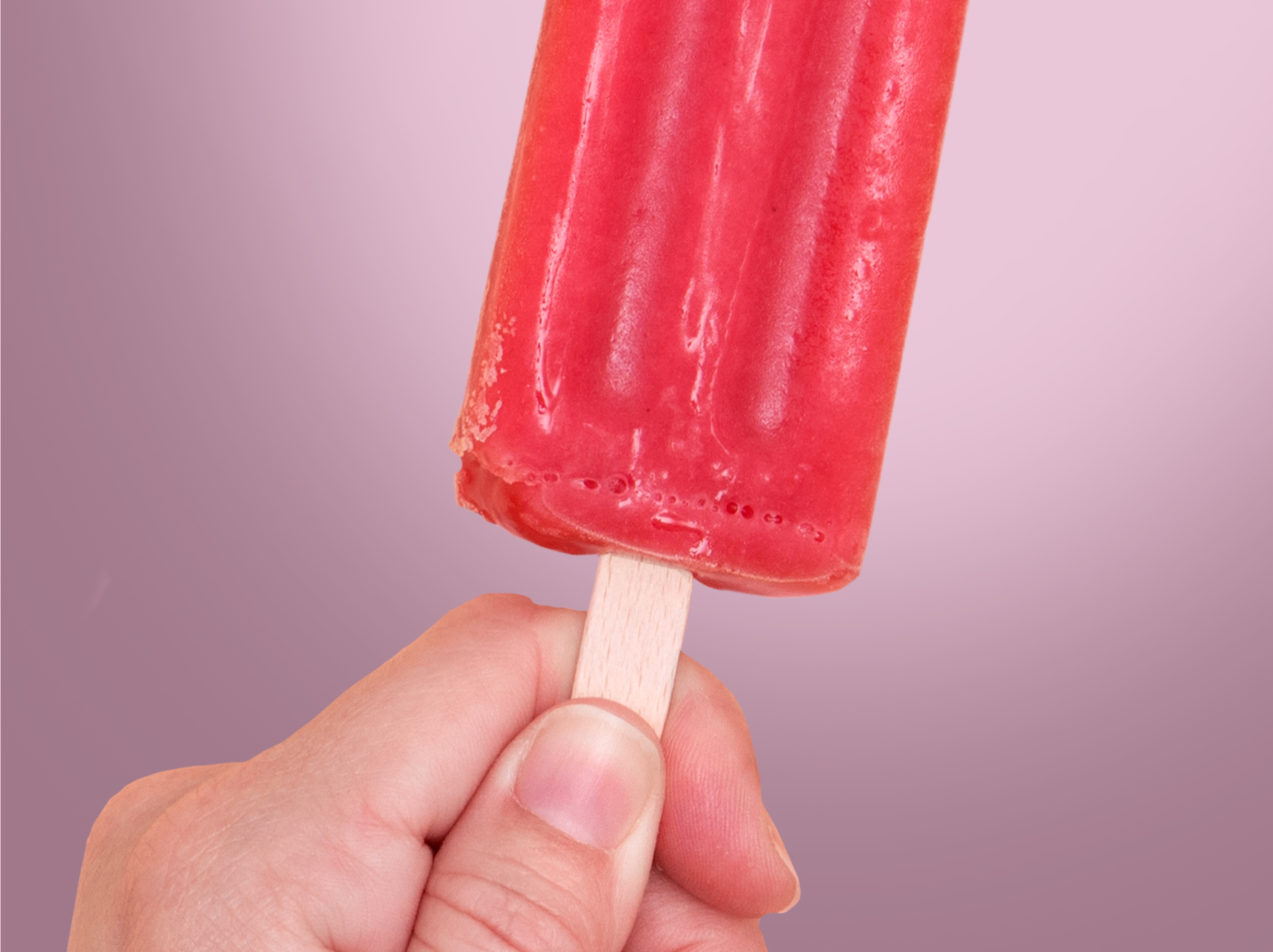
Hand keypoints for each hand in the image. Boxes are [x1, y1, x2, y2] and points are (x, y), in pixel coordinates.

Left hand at [68, 593, 798, 950]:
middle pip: (509, 748)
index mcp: (249, 845)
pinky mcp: (247, 923)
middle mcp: (215, 827)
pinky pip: (423, 880)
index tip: (750, 873)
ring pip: (486, 820)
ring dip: (593, 915)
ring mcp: (220, 878)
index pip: (508, 656)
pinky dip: (511, 937)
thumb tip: (605, 735)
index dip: (664, 732)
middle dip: (639, 863)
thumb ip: (523, 910)